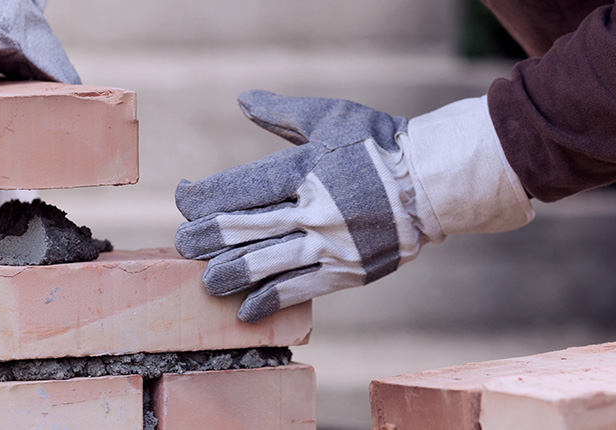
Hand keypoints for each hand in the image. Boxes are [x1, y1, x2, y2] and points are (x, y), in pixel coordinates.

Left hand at [175, 90, 533, 321]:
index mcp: (305, 168)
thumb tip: (241, 100)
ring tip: (207, 281)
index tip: (183, 197)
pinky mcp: (347, 272)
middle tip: (182, 245)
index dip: (199, 196)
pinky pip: (299, 291)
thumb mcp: (330, 117)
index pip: (237, 188)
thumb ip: (281, 112)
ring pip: (264, 265)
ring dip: (227, 275)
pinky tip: (246, 310)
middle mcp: (314, 208)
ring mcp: (330, 244)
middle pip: (241, 229)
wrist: (433, 183)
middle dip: (202, 238)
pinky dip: (268, 301)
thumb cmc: (377, 143)